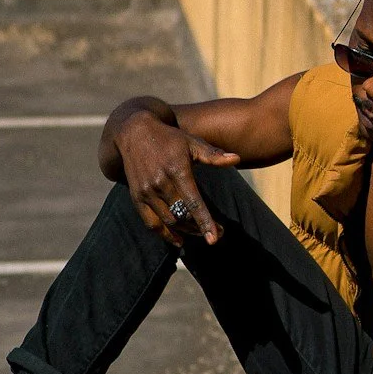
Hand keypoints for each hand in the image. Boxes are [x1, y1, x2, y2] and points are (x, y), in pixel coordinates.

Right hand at [115, 110, 240, 247]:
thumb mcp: (192, 143)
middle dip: (200, 228)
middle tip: (217, 234)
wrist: (134, 133)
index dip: (204, 221)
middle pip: (182, 215)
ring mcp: (147, 192)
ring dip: (186, 231)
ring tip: (200, 232)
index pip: (193, 201)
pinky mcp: (137, 198)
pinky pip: (151, 223)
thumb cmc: (169, 139)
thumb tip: (237, 159)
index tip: (215, 238)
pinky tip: (179, 240)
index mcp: (177, 169)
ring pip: (169, 221)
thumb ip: (213, 155)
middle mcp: (160, 182)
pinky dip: (165, 234)